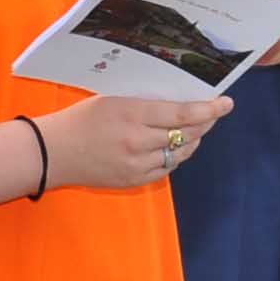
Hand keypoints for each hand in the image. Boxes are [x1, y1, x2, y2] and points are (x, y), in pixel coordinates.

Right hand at [49, 92, 231, 189]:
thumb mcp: (113, 99)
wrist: (53, 152)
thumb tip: (181, 101)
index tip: (226, 103)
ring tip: (194, 129)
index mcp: (132, 114)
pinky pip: (166, 169)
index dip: (209, 109)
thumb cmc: (81, 119)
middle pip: (187, 134)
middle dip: (205, 123)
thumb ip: (146, 102)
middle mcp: (138, 141)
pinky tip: (172, 147)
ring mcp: (136, 164)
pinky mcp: (133, 181)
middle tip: (213, 113)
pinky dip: (174, 157)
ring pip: (180, 154)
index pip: (182, 114)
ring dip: (192, 141)